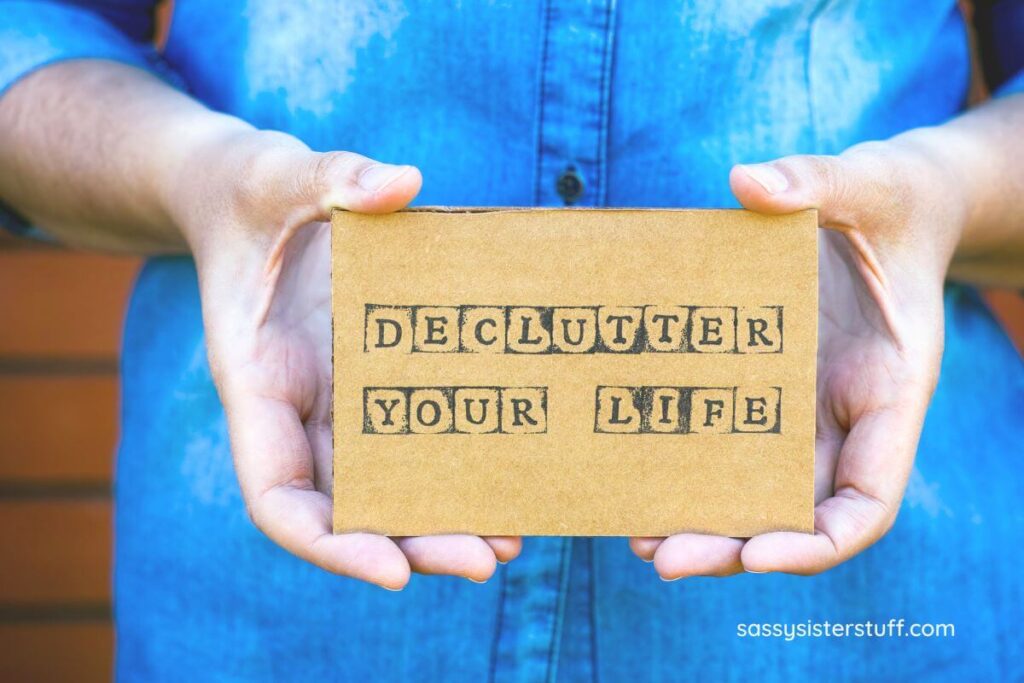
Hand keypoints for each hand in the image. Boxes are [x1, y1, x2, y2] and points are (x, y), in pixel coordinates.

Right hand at [170, 130, 519, 588]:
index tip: (392, 571)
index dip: (328, 543)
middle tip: (487, 559)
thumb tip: (402, 182)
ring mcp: (337, 401)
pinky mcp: (373, 381)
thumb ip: (331, 177)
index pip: (278, 496)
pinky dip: (453, 463)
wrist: (253, 199)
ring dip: (442, 519)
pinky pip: (413, 437)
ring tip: (514, 537)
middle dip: (411, 545)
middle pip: (347, 508)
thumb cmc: (256, 194)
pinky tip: (509, 471)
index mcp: (256, 383)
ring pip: (386, 485)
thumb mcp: (281, 174)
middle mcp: (296, 409)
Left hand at [631, 135, 965, 576]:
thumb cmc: (886, 204)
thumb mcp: (865, 184)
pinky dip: (690, 472)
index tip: (760, 555)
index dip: (819, 539)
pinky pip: (727, 447)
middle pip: (797, 514)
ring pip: (756, 493)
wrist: (878, 211)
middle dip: (735, 548)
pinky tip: (637, 477)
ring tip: (638, 539)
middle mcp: (846, 417)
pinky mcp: (763, 392)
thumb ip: (817, 183)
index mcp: (889, 390)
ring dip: (704, 525)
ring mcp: (802, 411)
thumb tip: (748, 181)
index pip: (868, 498)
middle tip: (662, 558)